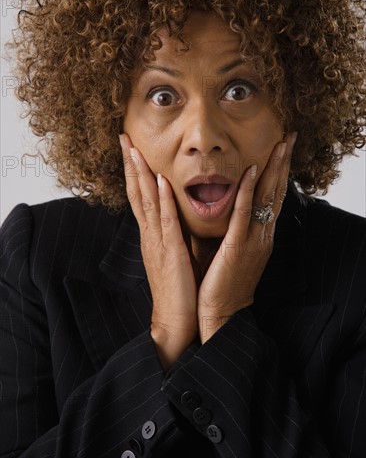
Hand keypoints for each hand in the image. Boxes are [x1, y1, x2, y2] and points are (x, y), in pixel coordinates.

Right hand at [119, 133, 198, 370]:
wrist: (176, 320)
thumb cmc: (178, 287)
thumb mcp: (173, 253)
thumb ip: (172, 231)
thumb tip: (174, 212)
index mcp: (153, 234)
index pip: (140, 196)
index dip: (135, 170)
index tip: (131, 147)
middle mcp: (150, 234)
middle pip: (136, 192)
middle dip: (130, 163)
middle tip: (124, 137)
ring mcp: (158, 242)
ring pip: (146, 202)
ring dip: (141, 174)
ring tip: (135, 149)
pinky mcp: (170, 252)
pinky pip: (165, 222)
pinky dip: (161, 200)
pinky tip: (160, 181)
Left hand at [197, 132, 297, 343]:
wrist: (222, 314)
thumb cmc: (224, 283)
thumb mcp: (236, 251)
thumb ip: (237, 227)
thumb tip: (230, 205)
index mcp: (262, 235)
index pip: (274, 197)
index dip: (280, 171)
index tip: (283, 148)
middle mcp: (264, 234)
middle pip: (277, 191)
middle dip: (284, 162)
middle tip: (290, 136)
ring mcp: (254, 240)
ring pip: (267, 198)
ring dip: (274, 168)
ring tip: (280, 144)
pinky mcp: (238, 247)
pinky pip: (245, 214)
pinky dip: (249, 190)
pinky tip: (251, 170)